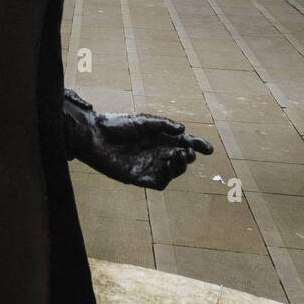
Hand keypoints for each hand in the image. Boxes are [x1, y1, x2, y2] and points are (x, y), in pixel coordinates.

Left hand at [70, 102, 212, 188]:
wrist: (95, 135)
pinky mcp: (138, 177)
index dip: (196, 145)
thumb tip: (183, 130)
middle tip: (189, 151)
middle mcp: (156, 152)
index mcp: (159, 137)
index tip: (208, 148)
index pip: (183, 142)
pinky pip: (158, 182)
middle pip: (180, 159)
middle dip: (188, 156)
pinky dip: (166, 176)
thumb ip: (163, 125)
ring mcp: (148, 165)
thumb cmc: (117, 124)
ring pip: (172, 172)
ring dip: (179, 166)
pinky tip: (166, 165)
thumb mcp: (143, 120)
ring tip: (178, 155)